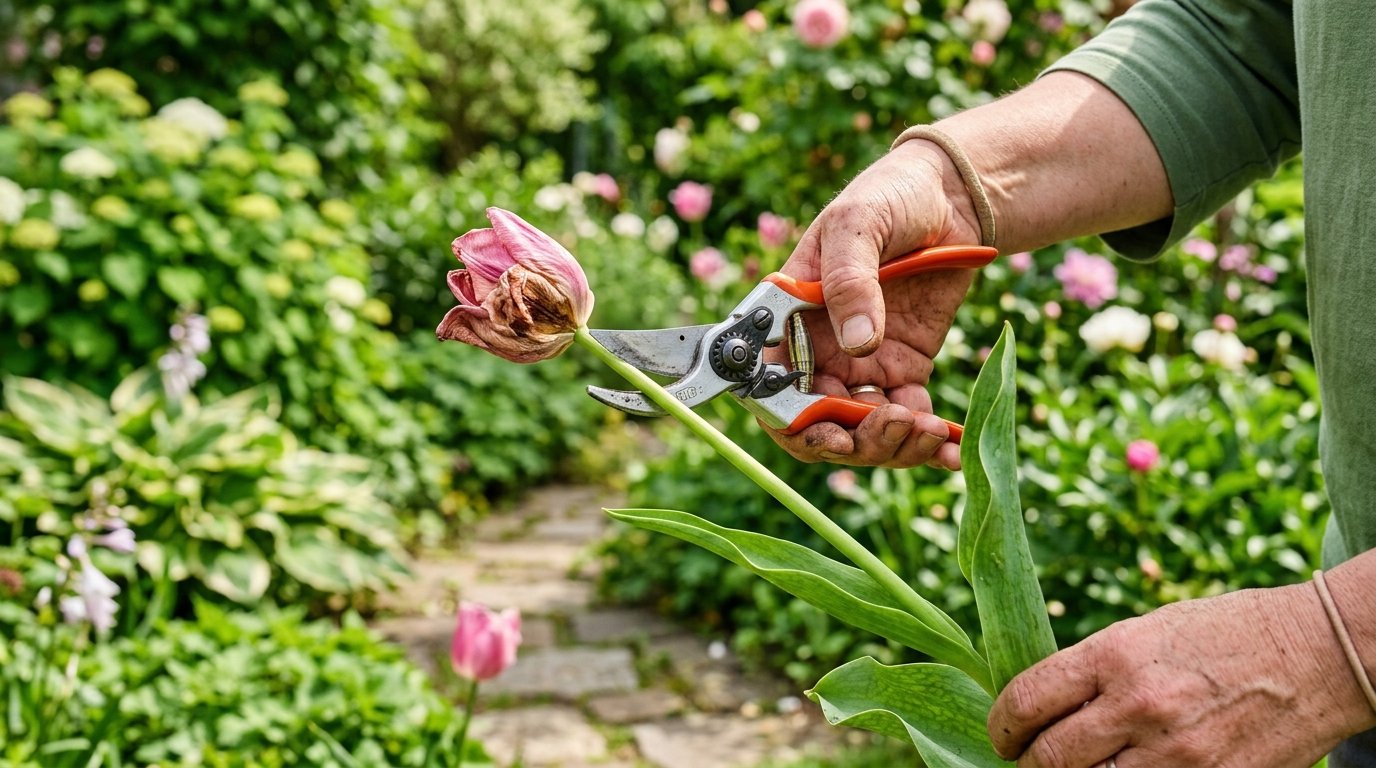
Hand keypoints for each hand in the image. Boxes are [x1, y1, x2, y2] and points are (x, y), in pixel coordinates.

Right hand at [765, 138, 983, 469]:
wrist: (954, 195)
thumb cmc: (890, 195)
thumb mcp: (859, 224)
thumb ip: (850, 282)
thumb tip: (857, 344)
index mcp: (788, 317)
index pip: (770, 385)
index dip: (792, 420)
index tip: (829, 430)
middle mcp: (817, 350)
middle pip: (818, 422)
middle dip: (853, 439)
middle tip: (895, 426)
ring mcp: (861, 364)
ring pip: (862, 430)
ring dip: (892, 445)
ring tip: (929, 431)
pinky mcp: (904, 369)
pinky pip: (907, 418)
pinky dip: (927, 441)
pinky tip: (950, 447)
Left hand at [987, 585, 1375, 767]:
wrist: (1315, 652)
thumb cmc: (1223, 632)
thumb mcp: (1145, 632)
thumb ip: (1094, 671)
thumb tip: (1043, 707)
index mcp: (1113, 654)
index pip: (1025, 701)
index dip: (1002, 727)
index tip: (1004, 736)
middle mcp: (1137, 704)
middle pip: (1048, 758)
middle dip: (1030, 764)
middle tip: (1030, 761)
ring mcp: (1175, 752)